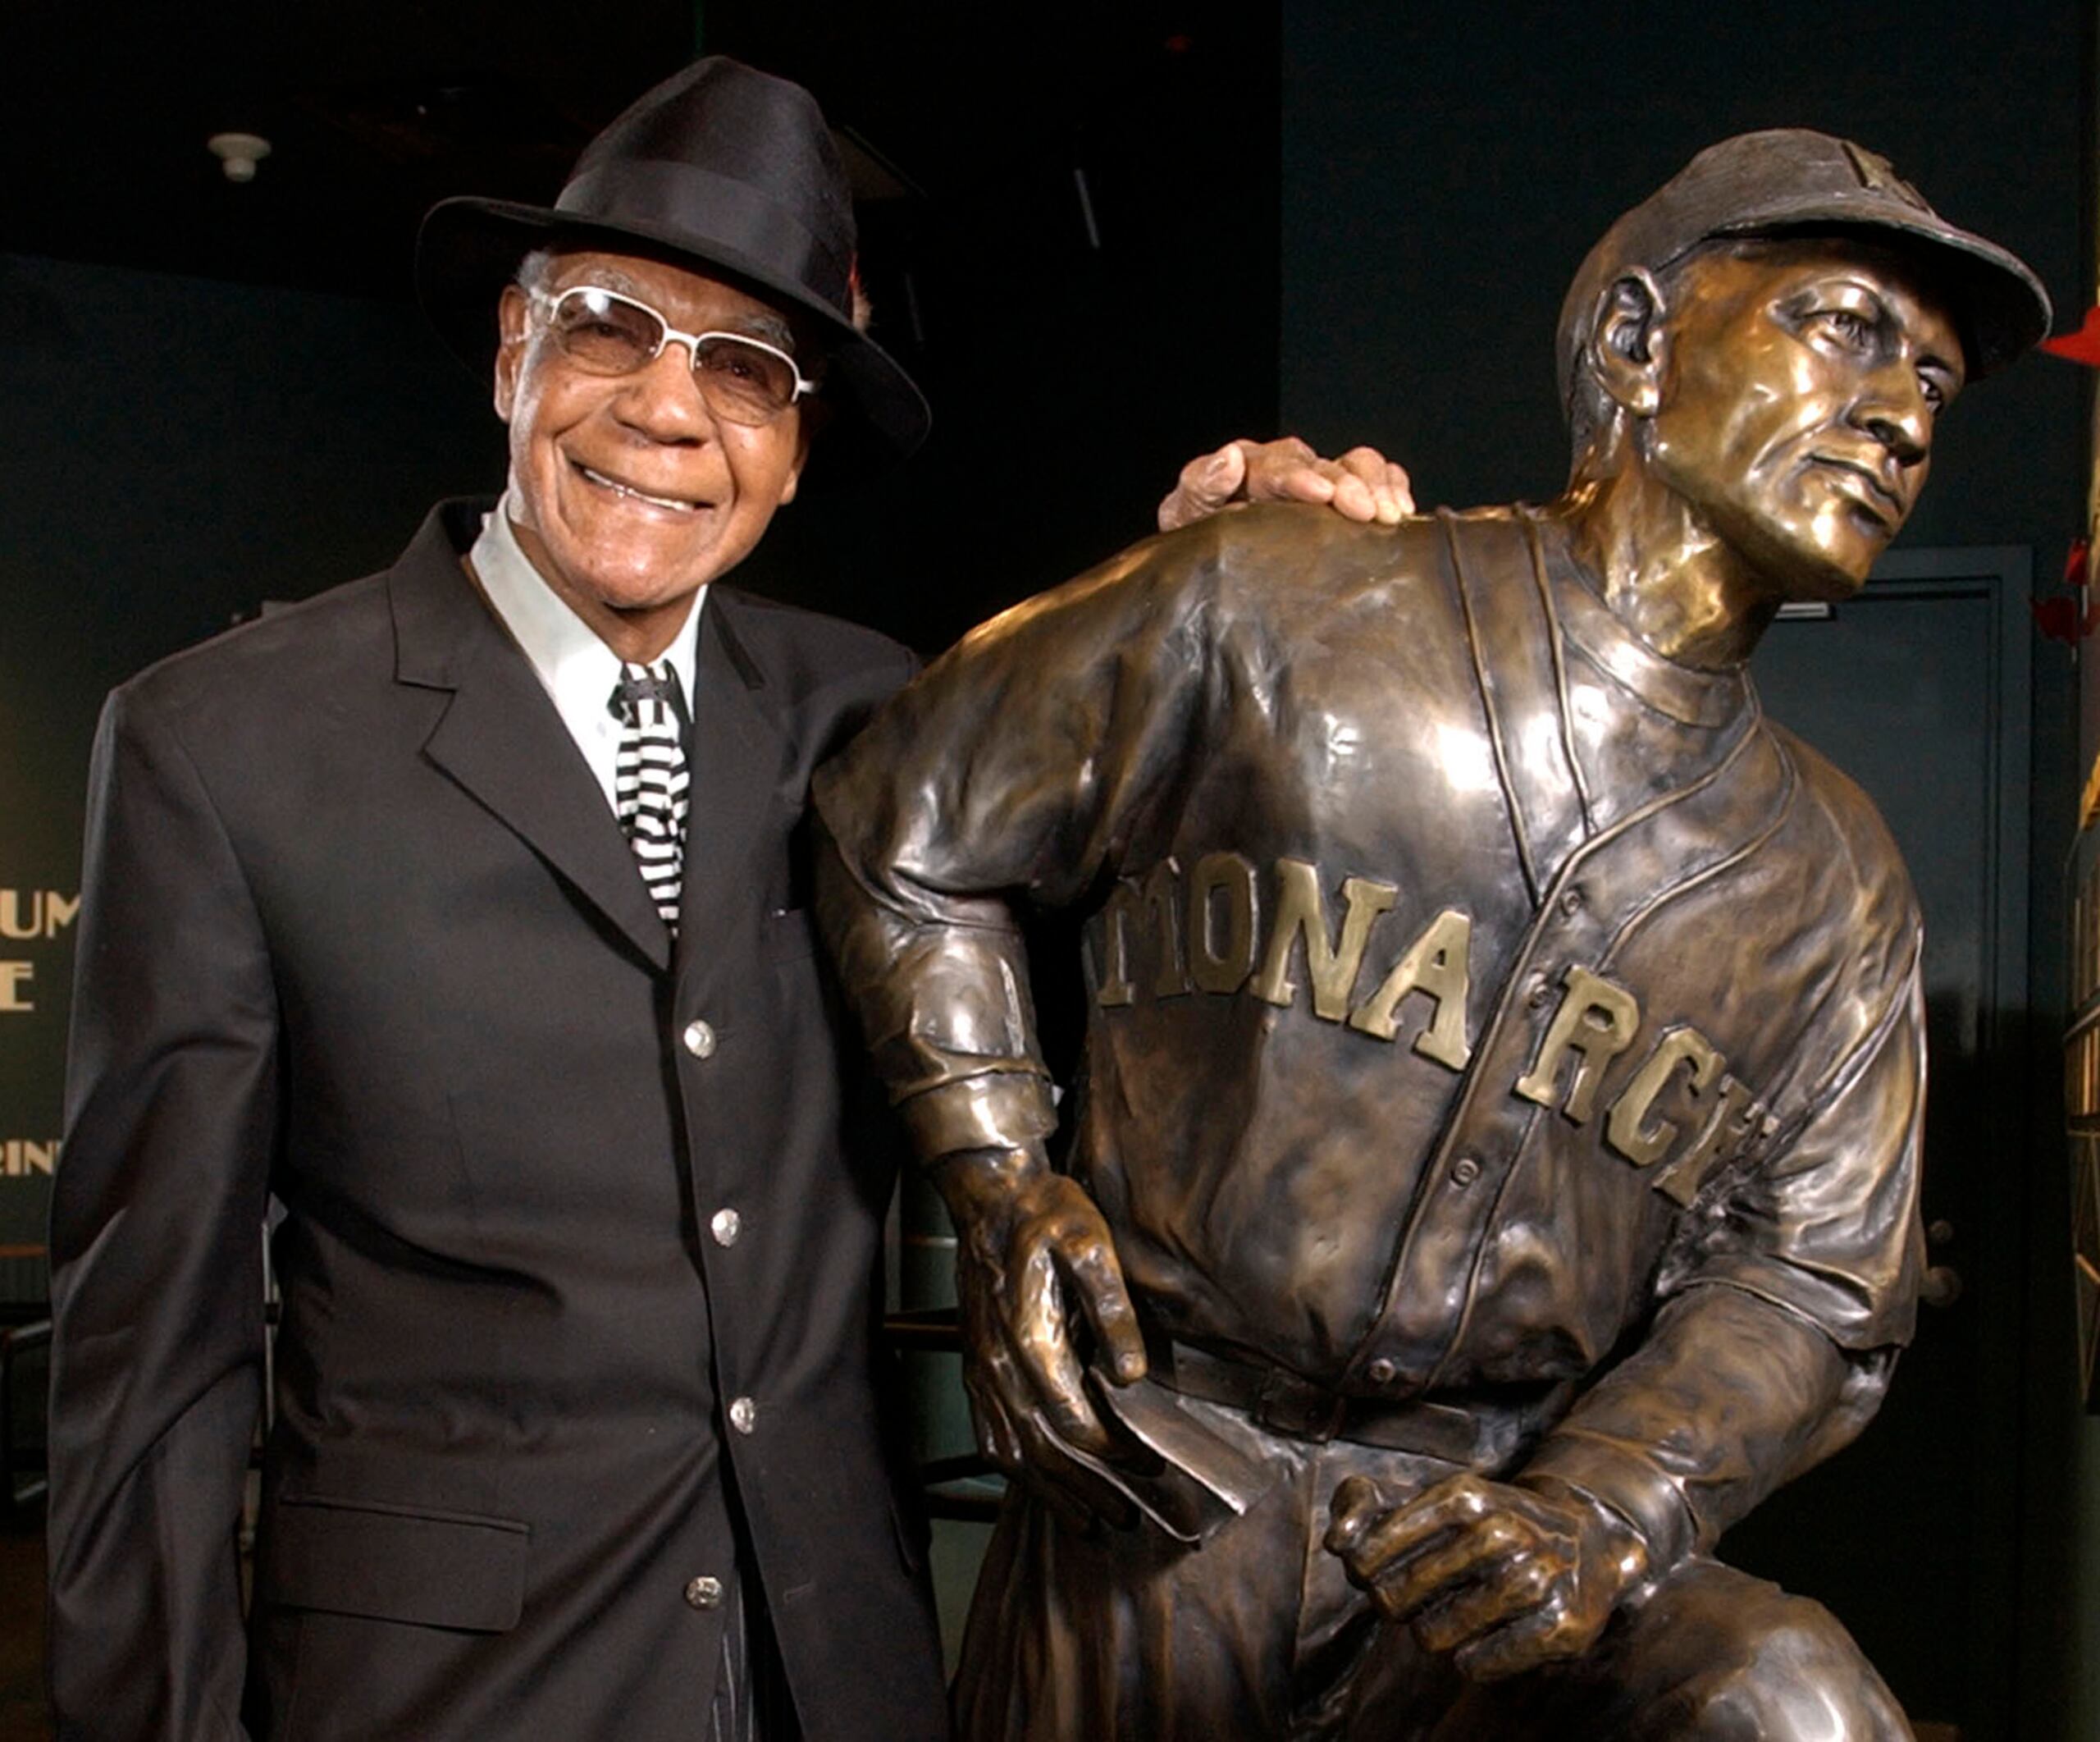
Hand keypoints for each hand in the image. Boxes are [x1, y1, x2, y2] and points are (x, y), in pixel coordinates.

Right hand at [935, 1148, 1148, 1527]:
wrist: (991, 1197)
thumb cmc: (1045, 1214)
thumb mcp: (1091, 1243)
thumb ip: (1112, 1308)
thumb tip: (1130, 1373)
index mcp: (1030, 1340)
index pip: (1075, 1421)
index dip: (1115, 1453)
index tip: (1151, 1466)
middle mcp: (998, 1366)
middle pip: (1043, 1450)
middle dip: (1089, 1489)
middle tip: (1129, 1515)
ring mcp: (980, 1370)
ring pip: (1011, 1452)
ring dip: (1051, 1492)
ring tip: (1090, 1520)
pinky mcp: (975, 1366)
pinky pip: (988, 1434)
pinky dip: (1013, 1470)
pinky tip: (1037, 1486)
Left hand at [1157, 437, 1413, 531]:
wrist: (1209, 566)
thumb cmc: (1196, 540)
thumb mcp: (1186, 516)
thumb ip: (1200, 486)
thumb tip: (1229, 458)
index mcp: (1248, 468)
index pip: (1276, 466)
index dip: (1299, 478)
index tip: (1320, 494)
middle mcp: (1288, 468)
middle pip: (1324, 464)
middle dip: (1348, 484)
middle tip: (1367, 510)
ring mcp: (1318, 481)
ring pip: (1355, 464)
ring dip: (1376, 485)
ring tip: (1391, 513)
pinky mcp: (1342, 498)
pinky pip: (1375, 476)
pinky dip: (1392, 484)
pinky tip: (1402, 508)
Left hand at [1325, 1471, 1649, 1679]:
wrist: (1591, 1538)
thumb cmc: (1491, 1522)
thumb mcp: (1432, 1500)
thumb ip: (1366, 1508)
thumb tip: (1336, 1542)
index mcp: (1461, 1495)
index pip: (1368, 1552)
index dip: (1363, 1570)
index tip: (1374, 1570)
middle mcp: (1499, 1531)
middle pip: (1393, 1598)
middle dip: (1395, 1604)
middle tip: (1418, 1598)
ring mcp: (1534, 1577)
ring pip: (1432, 1637)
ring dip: (1434, 1634)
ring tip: (1457, 1613)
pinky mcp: (1560, 1625)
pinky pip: (1477, 1665)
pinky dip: (1472, 1659)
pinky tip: (1488, 1635)